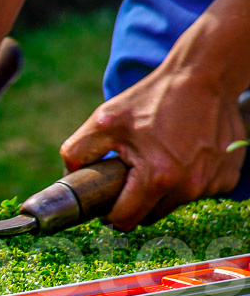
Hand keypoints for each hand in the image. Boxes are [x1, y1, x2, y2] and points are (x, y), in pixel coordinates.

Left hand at [59, 65, 245, 231]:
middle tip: (131, 173)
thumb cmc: (153, 98)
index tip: (108, 199)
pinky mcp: (227, 177)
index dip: (110, 213)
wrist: (206, 75)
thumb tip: (69, 178)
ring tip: (158, 158)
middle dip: (135, 201)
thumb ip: (77, 153)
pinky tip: (182, 155)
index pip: (125, 220)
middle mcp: (188, 187)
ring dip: (161, 190)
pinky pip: (196, 192)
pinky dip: (186, 180)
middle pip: (148, 216)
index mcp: (157, 178)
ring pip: (172, 205)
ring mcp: (211, 184)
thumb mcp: (104, 121)